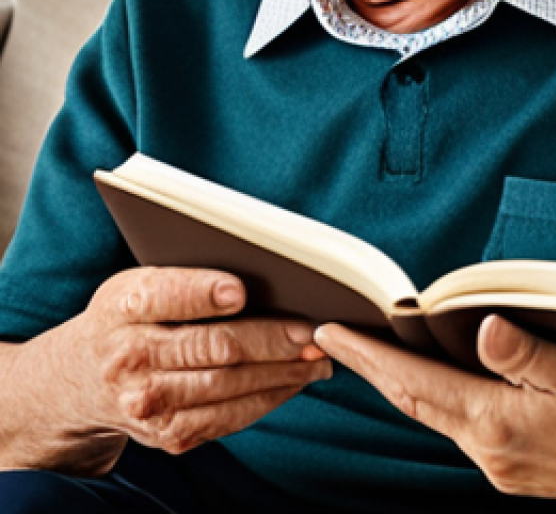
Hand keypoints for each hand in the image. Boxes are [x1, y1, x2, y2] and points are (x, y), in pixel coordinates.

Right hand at [28, 267, 331, 473]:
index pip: (167, 296)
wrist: (82, 379)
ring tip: (318, 357)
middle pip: (213, 347)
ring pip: (229, 387)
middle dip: (271, 339)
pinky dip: (269, 398)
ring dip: (282, 373)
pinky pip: (229, 418)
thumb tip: (261, 276)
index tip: (240, 290)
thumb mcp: (140, 282)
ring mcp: (147, 405)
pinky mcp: (167, 435)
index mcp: (126, 307)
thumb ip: (189, 275)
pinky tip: (295, 381)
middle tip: (313, 330)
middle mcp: (131, 359)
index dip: (204, 292)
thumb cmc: (131, 315)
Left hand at [315, 315, 555, 510]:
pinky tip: (432, 386)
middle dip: (369, 368)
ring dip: (397, 385)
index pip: (415, 382)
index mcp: (493, 422)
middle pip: (410, 402)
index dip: (370, 356)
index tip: (335, 333)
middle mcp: (483, 448)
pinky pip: (454, 428)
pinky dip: (430, 401)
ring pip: (430, 416)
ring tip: (372, 356)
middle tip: (334, 339)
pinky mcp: (505, 468)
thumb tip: (482, 328)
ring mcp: (492, 463)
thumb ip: (520, 350)